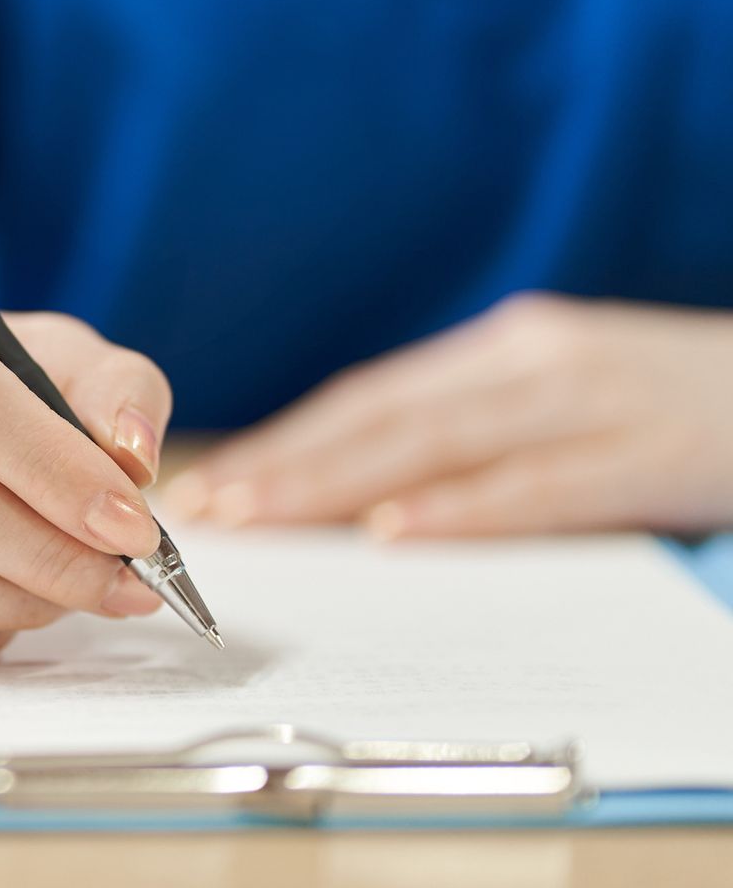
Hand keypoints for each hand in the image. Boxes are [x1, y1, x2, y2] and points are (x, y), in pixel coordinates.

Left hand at [165, 293, 732, 537]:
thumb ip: (477, 438)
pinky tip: (398, 534)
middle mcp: (533, 361)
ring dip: (339, 484)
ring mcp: (594, 397)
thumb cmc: (681, 410)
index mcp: (505, 353)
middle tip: (205, 512)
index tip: (211, 488)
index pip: (368, 402)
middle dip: (285, 466)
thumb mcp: (568, 404)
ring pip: (439, 443)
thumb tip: (366, 504)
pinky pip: (543, 484)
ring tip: (264, 518)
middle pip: (383, 418)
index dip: (283, 444)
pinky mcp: (653, 447)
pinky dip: (465, 508)